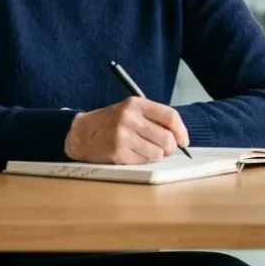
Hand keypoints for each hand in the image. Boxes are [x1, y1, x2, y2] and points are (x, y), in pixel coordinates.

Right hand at [63, 97, 189, 163]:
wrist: (81, 133)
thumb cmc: (111, 123)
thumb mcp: (130, 111)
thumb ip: (153, 119)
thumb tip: (179, 137)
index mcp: (135, 104)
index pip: (169, 116)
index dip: (181, 131)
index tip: (184, 141)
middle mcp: (129, 118)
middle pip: (166, 138)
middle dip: (170, 148)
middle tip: (165, 150)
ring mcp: (122, 136)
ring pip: (157, 153)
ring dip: (155, 155)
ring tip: (145, 150)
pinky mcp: (117, 152)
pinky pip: (143, 161)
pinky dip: (142, 160)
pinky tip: (132, 154)